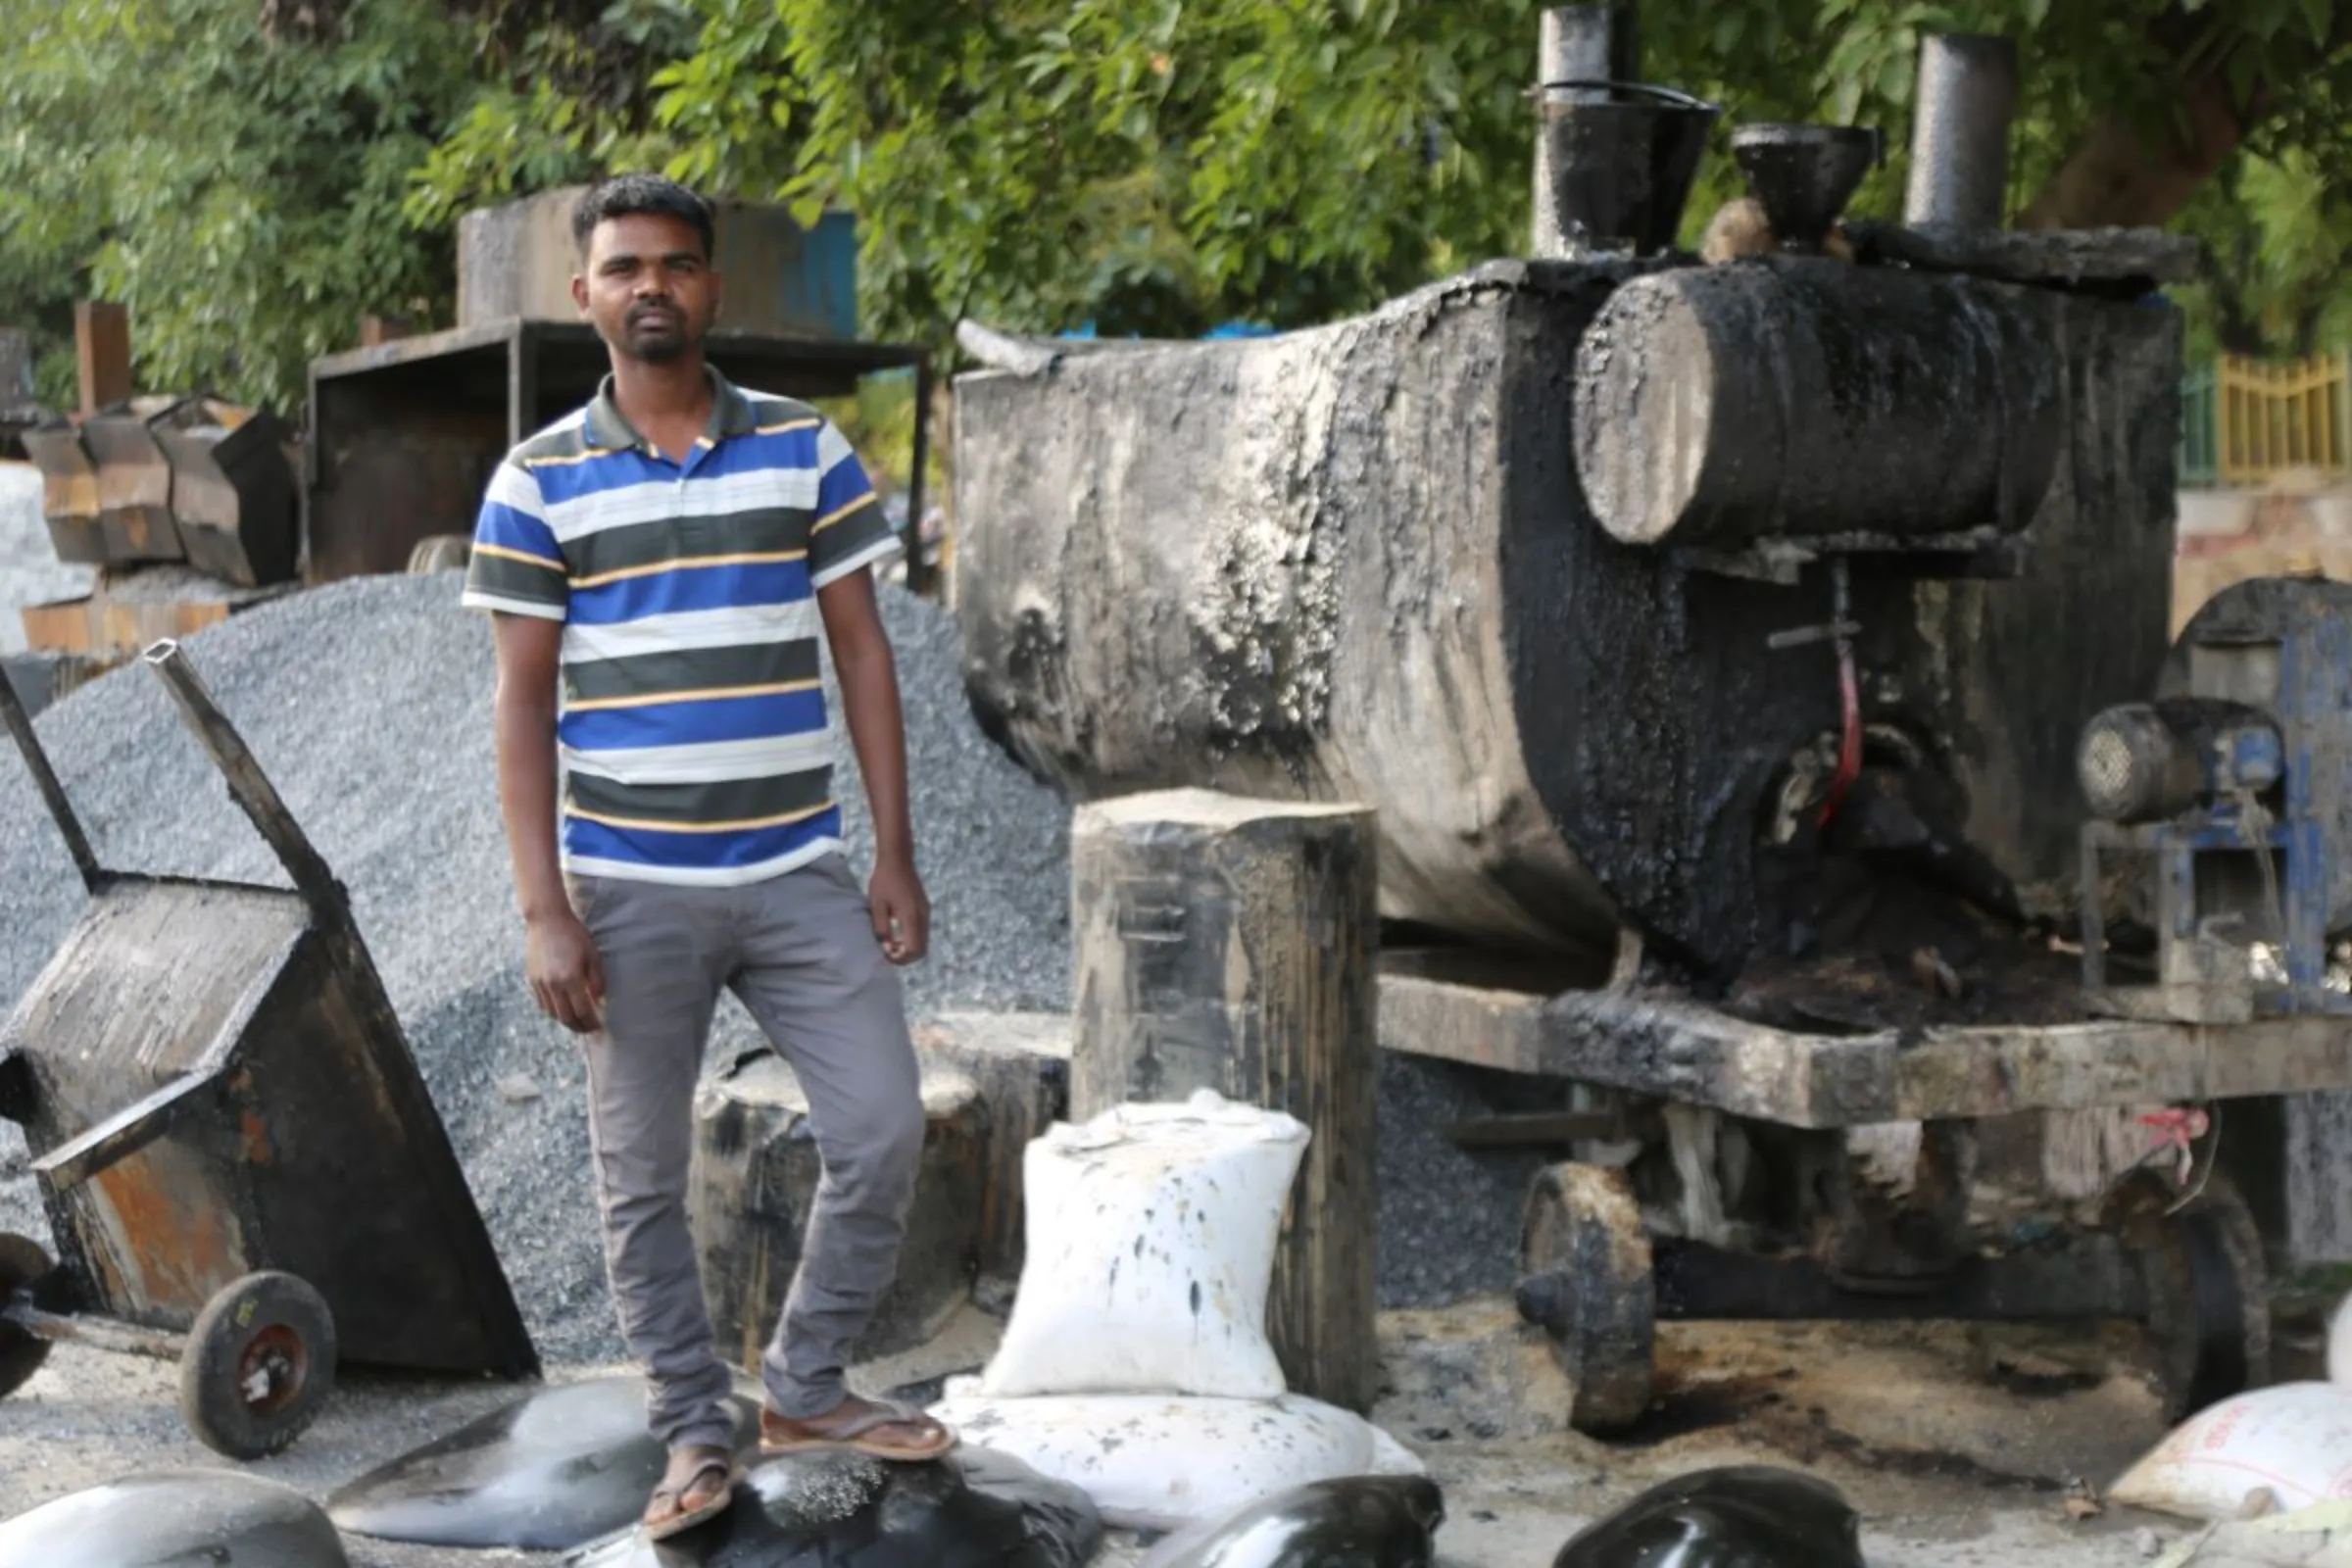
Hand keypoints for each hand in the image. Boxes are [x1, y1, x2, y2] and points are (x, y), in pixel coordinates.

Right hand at [526, 909, 605, 1031]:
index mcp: (571, 979)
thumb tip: (599, 1001)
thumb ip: (597, 980)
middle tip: (588, 1029)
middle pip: (566, 1017)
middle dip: (578, 1027)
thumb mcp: (593, 955)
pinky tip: (562, 1010)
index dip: (591, 1022)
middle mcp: (553, 985)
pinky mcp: (532, 979)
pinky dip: (553, 1011)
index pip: (582, 1011)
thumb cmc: (574, 935)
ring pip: (552, 1013)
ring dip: (565, 1021)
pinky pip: (542, 1003)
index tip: (598, 1026)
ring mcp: (540, 983)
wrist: (547, 920)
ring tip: (576, 1022)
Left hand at [868, 856, 929, 964]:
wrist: (898, 859)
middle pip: (922, 949)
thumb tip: (886, 948)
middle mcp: (923, 917)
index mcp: (911, 916)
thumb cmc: (884, 881)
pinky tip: (898, 933)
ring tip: (891, 944)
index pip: (914, 949)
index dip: (901, 959)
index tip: (886, 956)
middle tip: (889, 954)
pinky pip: (922, 932)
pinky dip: (912, 939)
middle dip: (906, 957)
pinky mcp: (925, 909)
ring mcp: (926, 912)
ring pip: (924, 941)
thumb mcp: (877, 905)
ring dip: (909, 948)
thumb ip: (881, 928)